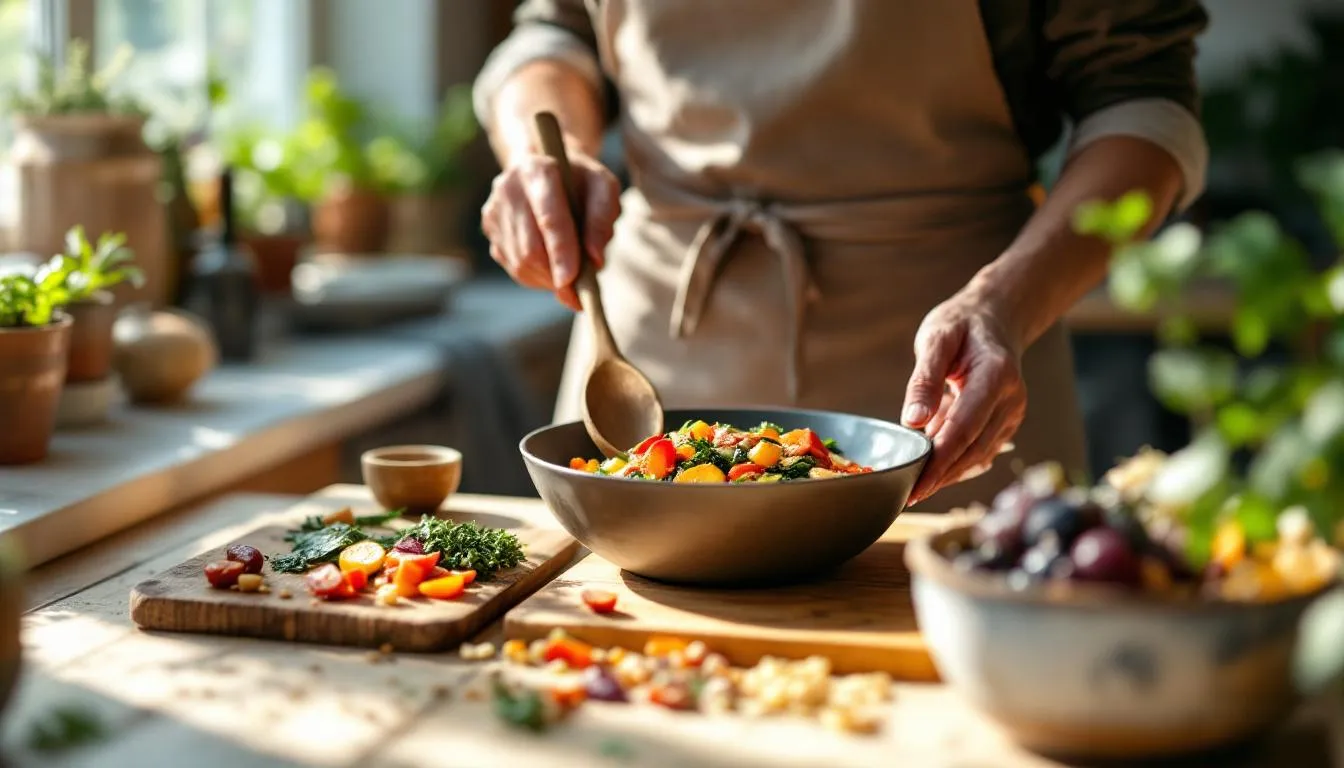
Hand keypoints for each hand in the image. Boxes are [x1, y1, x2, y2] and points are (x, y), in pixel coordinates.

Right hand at [481, 151, 620, 309]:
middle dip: (556, 273)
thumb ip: (603, 218)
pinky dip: (538, 276)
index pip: (548, 217)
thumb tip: (595, 260)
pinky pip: (514, 267)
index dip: (560, 250)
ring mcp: (494, 210)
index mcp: (537, 169)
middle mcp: (508, 188)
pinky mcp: (490, 230)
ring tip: (569, 270)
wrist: (548, 172)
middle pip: (530, 247)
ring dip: (549, 278)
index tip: (571, 279)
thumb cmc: (581, 181)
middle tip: (579, 288)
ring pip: (521, 262)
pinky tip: (552, 264)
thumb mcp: (603, 187)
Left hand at [901, 292, 1026, 504]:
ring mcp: (1012, 413)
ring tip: (914, 488)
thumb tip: (913, 420)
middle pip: (974, 448)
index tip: (915, 483)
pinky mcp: (1006, 423)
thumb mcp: (936, 338)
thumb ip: (924, 379)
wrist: (994, 319)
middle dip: (940, 475)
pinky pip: (980, 450)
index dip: (940, 460)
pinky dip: (955, 462)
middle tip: (907, 496)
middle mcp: (1012, 399)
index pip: (965, 427)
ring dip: (947, 474)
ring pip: (978, 455)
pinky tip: (931, 470)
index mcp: (997, 375)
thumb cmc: (961, 325)